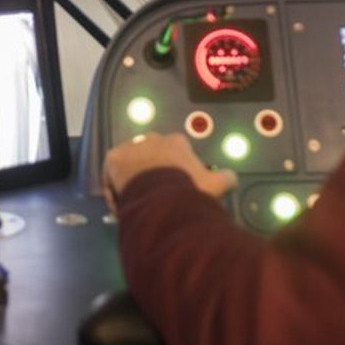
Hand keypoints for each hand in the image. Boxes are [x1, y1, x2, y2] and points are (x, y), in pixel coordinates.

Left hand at [102, 133, 237, 214]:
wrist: (160, 197)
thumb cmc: (188, 189)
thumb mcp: (214, 185)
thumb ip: (226, 178)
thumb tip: (232, 177)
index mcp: (177, 142)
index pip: (177, 152)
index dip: (177, 170)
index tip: (176, 188)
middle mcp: (153, 138)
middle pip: (152, 154)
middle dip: (153, 170)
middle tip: (155, 194)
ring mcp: (131, 146)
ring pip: (131, 163)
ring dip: (133, 178)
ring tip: (137, 202)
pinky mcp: (113, 158)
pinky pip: (112, 174)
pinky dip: (115, 189)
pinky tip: (122, 206)